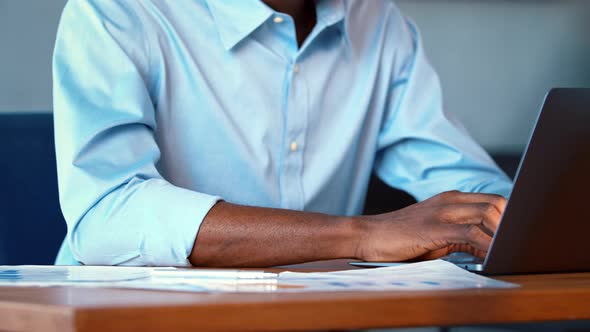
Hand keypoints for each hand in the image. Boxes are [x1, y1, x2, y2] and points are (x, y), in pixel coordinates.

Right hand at [355, 190, 506, 261]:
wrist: (368, 235)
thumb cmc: (399, 237)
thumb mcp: (435, 233)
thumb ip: (462, 235)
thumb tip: (488, 247)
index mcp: (451, 199)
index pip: (493, 200)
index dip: (509, 218)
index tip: (516, 236)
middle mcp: (449, 201)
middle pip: (496, 204)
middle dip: (510, 226)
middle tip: (513, 246)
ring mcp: (441, 212)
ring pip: (488, 214)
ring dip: (501, 235)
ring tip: (505, 252)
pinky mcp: (434, 228)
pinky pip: (471, 234)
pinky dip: (486, 245)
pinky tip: (490, 257)